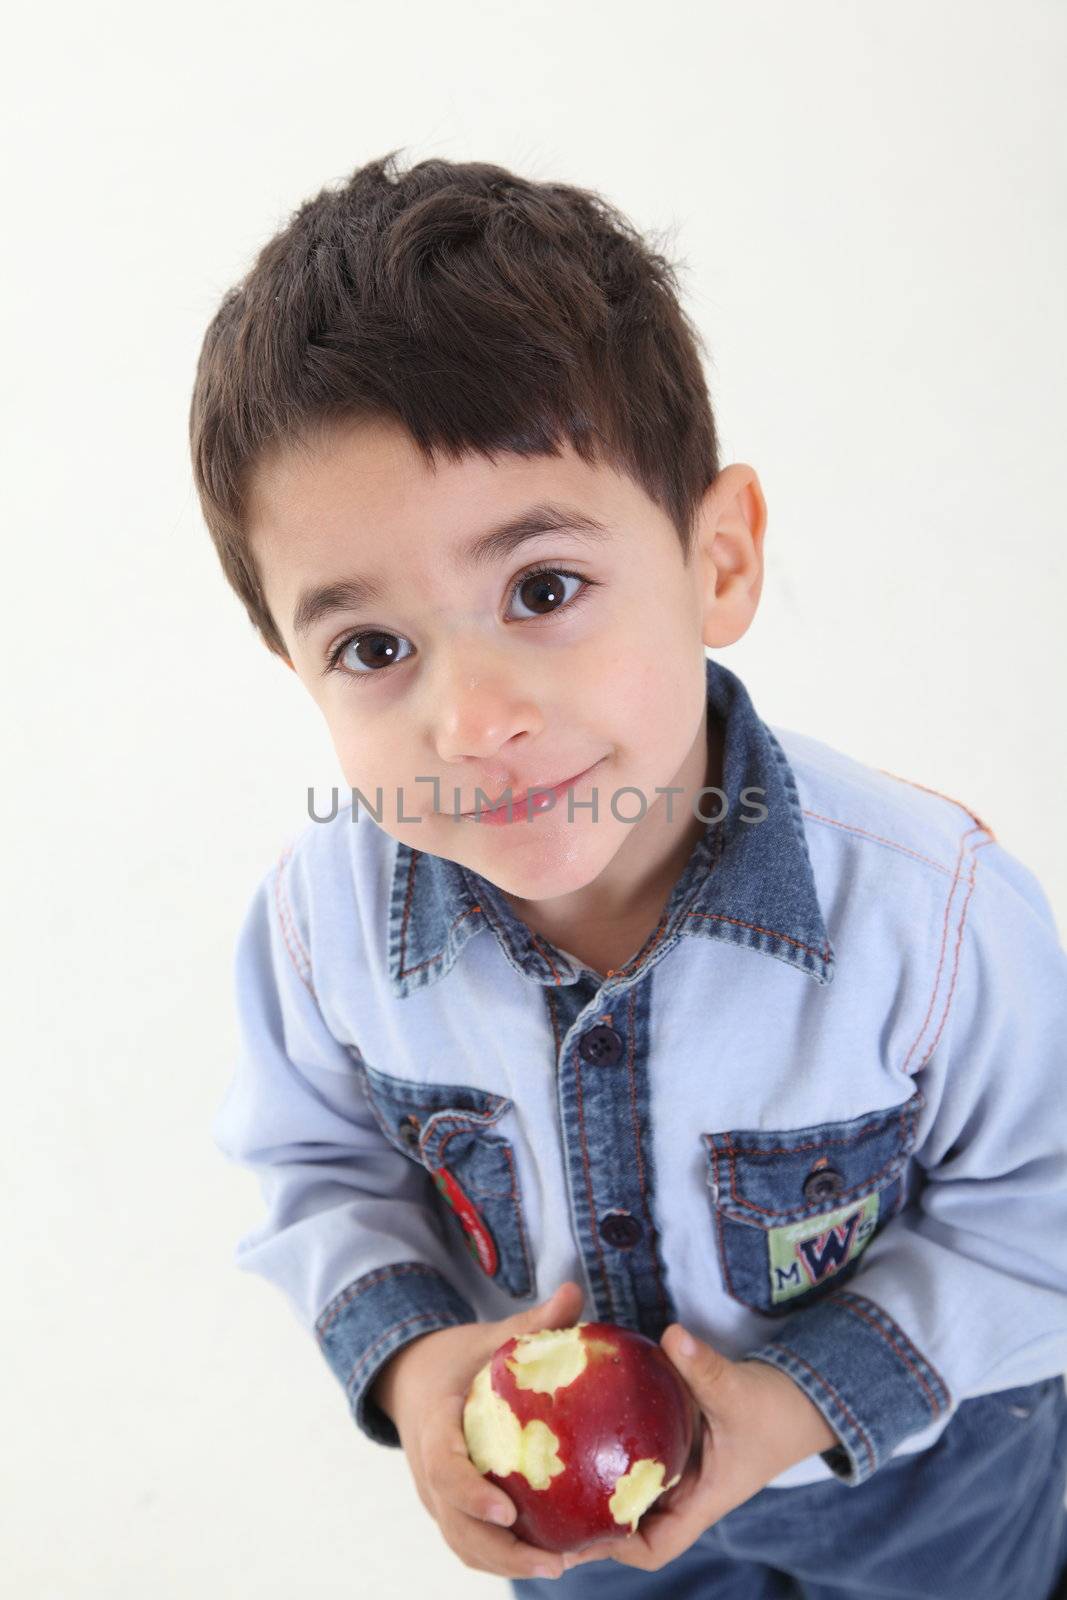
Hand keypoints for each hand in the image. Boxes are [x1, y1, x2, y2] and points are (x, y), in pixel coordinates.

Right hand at [373, 1279, 586, 1582]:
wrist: (411, 1378)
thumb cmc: (458, 1358)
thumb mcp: (488, 1337)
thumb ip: (531, 1322)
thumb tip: (575, 1291)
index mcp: (434, 1425)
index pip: (443, 1467)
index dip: (469, 1493)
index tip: (505, 1511)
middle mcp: (427, 1470)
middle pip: (454, 1524)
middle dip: (500, 1551)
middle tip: (553, 1562)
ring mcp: (434, 1495)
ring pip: (461, 1543)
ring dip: (505, 1563)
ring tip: (559, 1567)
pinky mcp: (448, 1509)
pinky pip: (469, 1543)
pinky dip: (502, 1558)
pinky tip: (550, 1559)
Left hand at [561, 1325, 839, 1572]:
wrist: (804, 1399)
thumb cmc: (778, 1409)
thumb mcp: (740, 1391)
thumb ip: (706, 1369)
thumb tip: (672, 1338)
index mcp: (702, 1500)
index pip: (655, 1546)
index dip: (617, 1546)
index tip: (580, 1529)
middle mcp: (687, 1493)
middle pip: (632, 1524)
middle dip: (591, 1518)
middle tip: (546, 1497)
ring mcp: (682, 1470)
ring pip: (632, 1489)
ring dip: (598, 1482)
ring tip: (553, 1464)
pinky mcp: (678, 1443)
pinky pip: (640, 1455)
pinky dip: (614, 1445)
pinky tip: (583, 1422)